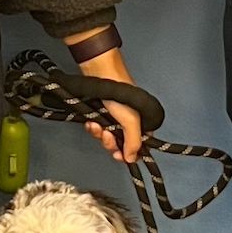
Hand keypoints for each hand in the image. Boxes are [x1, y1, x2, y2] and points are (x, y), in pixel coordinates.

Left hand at [65, 47, 145, 163]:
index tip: (119, 155)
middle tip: (106, 135)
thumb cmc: (118, 92)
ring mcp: (113, 119)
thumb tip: (131, 159)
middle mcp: (128, 123)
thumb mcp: (130, 120)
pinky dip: (92, 127)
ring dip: (99, 134)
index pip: (137, 147)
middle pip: (120, 145)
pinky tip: (90, 122)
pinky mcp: (100, 115)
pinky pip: (96, 129)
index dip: (128, 154)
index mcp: (140, 124)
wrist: (99, 73)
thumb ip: (133, 142)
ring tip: (96, 125)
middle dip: (110, 143)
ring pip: (107, 138)